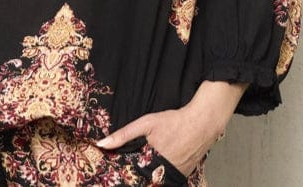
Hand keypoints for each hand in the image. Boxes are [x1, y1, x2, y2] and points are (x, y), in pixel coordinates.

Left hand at [96, 81, 246, 177]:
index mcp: (150, 162)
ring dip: (150, 175)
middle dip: (137, 175)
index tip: (115, 176)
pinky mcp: (182, 176)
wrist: (201, 124)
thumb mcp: (145, 123)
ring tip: (147, 165)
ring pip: (156, 181)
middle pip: (144, 180)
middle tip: (132, 168)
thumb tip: (102, 144)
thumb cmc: (173, 122)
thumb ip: (123, 135)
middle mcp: (162, 173)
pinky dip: (161, 175)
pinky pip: (167, 179)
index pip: (131, 177)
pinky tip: (158, 165)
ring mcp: (174, 176)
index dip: (125, 175)